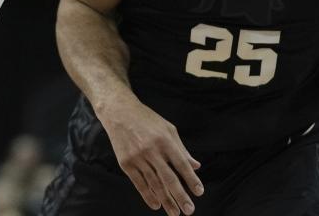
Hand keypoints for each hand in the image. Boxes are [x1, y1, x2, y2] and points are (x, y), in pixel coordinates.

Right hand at [98, 96, 202, 215]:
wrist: (119, 112)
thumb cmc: (147, 120)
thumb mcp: (168, 129)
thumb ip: (182, 149)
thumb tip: (196, 166)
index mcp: (165, 140)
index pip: (181, 164)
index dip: (191, 179)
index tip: (199, 192)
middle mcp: (151, 150)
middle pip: (168, 178)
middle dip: (180, 196)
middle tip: (189, 210)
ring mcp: (137, 157)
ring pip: (154, 184)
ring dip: (166, 200)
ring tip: (175, 212)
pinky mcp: (126, 163)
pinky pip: (139, 183)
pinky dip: (148, 196)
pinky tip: (156, 205)